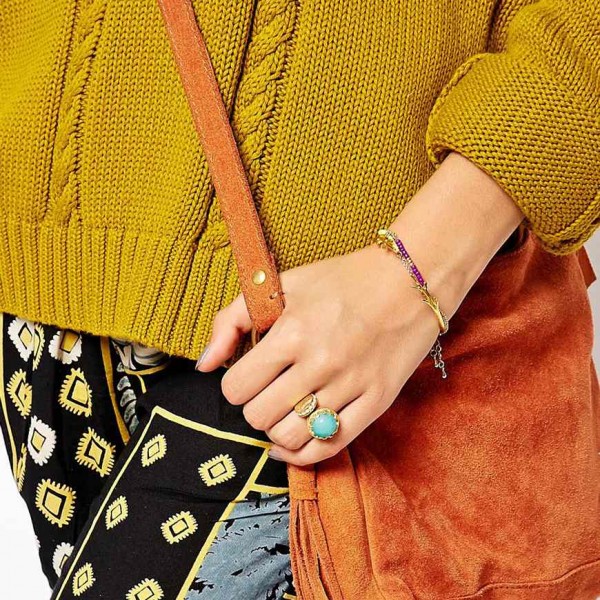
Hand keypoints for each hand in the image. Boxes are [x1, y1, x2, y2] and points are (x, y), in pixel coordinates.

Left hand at [197, 153, 523, 464]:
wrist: (409, 281)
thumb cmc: (343, 280)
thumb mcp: (282, 285)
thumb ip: (232, 319)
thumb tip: (202, 365)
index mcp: (292, 332)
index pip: (236, 388)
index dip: (234, 385)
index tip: (246, 377)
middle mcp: (320, 363)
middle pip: (258, 417)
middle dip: (253, 407)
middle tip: (265, 392)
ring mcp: (351, 386)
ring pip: (289, 438)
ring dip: (276, 430)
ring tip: (282, 411)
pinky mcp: (376, 402)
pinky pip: (329, 447)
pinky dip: (303, 454)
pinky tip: (292, 443)